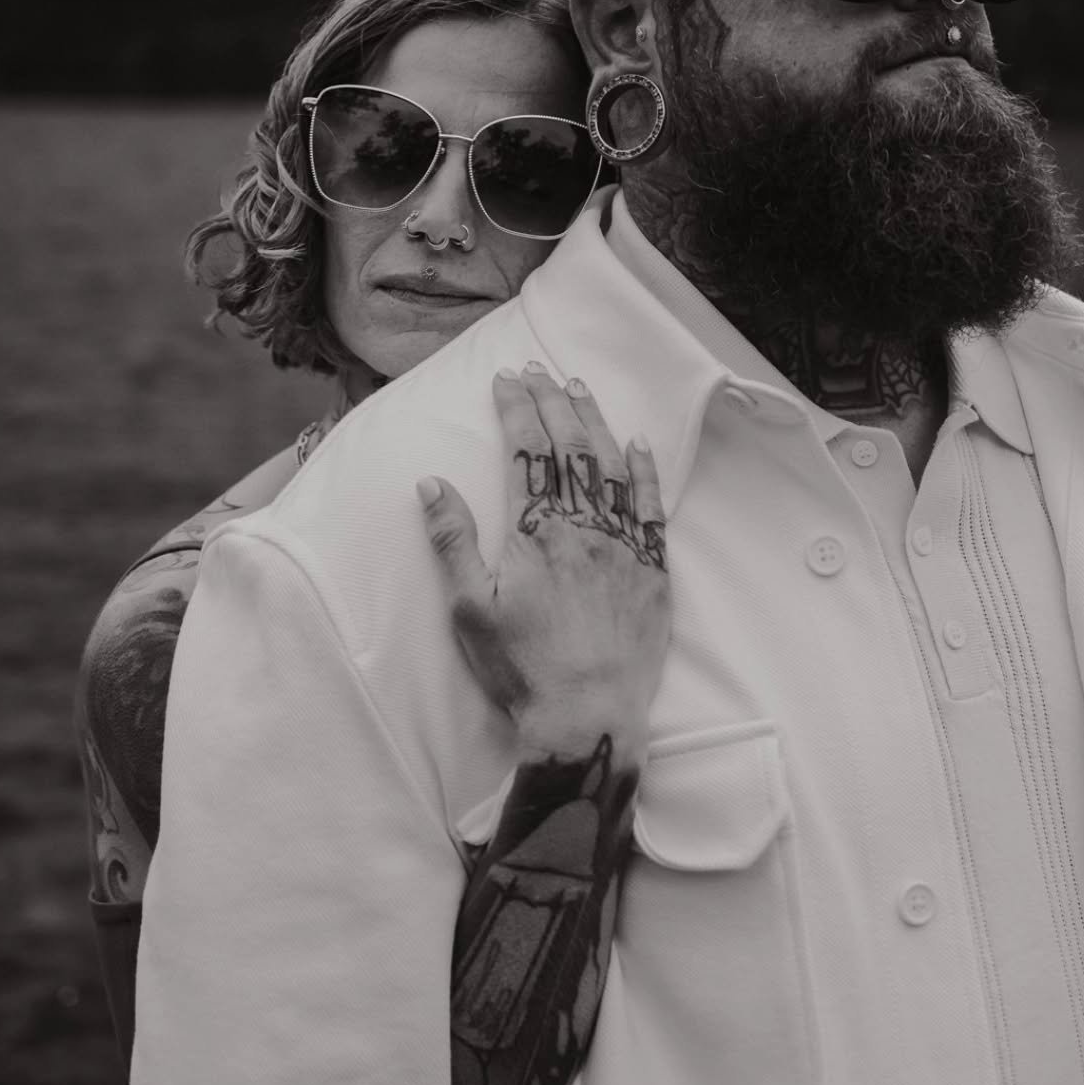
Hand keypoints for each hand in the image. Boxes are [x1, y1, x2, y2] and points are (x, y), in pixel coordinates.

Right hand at [417, 364, 669, 763]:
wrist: (587, 714)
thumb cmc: (521, 666)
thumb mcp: (469, 606)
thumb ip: (452, 539)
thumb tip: (431, 483)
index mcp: (537, 530)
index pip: (526, 450)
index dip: (516, 409)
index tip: (506, 379)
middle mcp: (584, 525)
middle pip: (569, 446)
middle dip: (551, 401)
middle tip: (538, 370)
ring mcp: (623, 543)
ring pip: (611, 465)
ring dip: (594, 421)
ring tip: (580, 389)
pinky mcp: (652, 568)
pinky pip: (652, 504)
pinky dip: (644, 469)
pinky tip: (638, 444)